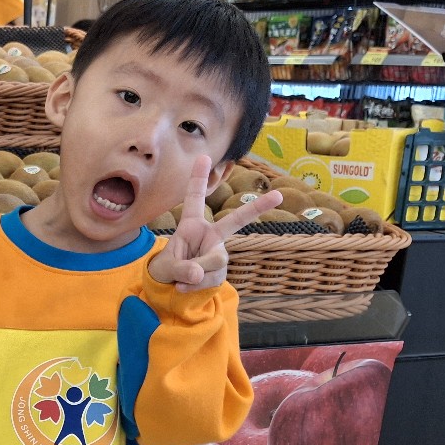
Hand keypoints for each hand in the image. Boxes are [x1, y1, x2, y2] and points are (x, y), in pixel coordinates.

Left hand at [149, 157, 281, 291]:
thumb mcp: (166, 268)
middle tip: (278, 195)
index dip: (198, 178)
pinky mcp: (221, 270)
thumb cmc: (166, 269)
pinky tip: (185, 287)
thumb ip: (181, 268)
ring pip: (215, 260)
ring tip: (181, 279)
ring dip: (196, 273)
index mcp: (191, 226)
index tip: (204, 156)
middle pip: (235, 220)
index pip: (195, 199)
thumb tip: (200, 273)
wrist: (170, 288)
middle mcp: (209, 236)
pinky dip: (196, 287)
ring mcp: (218, 253)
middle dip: (256, 208)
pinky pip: (212, 279)